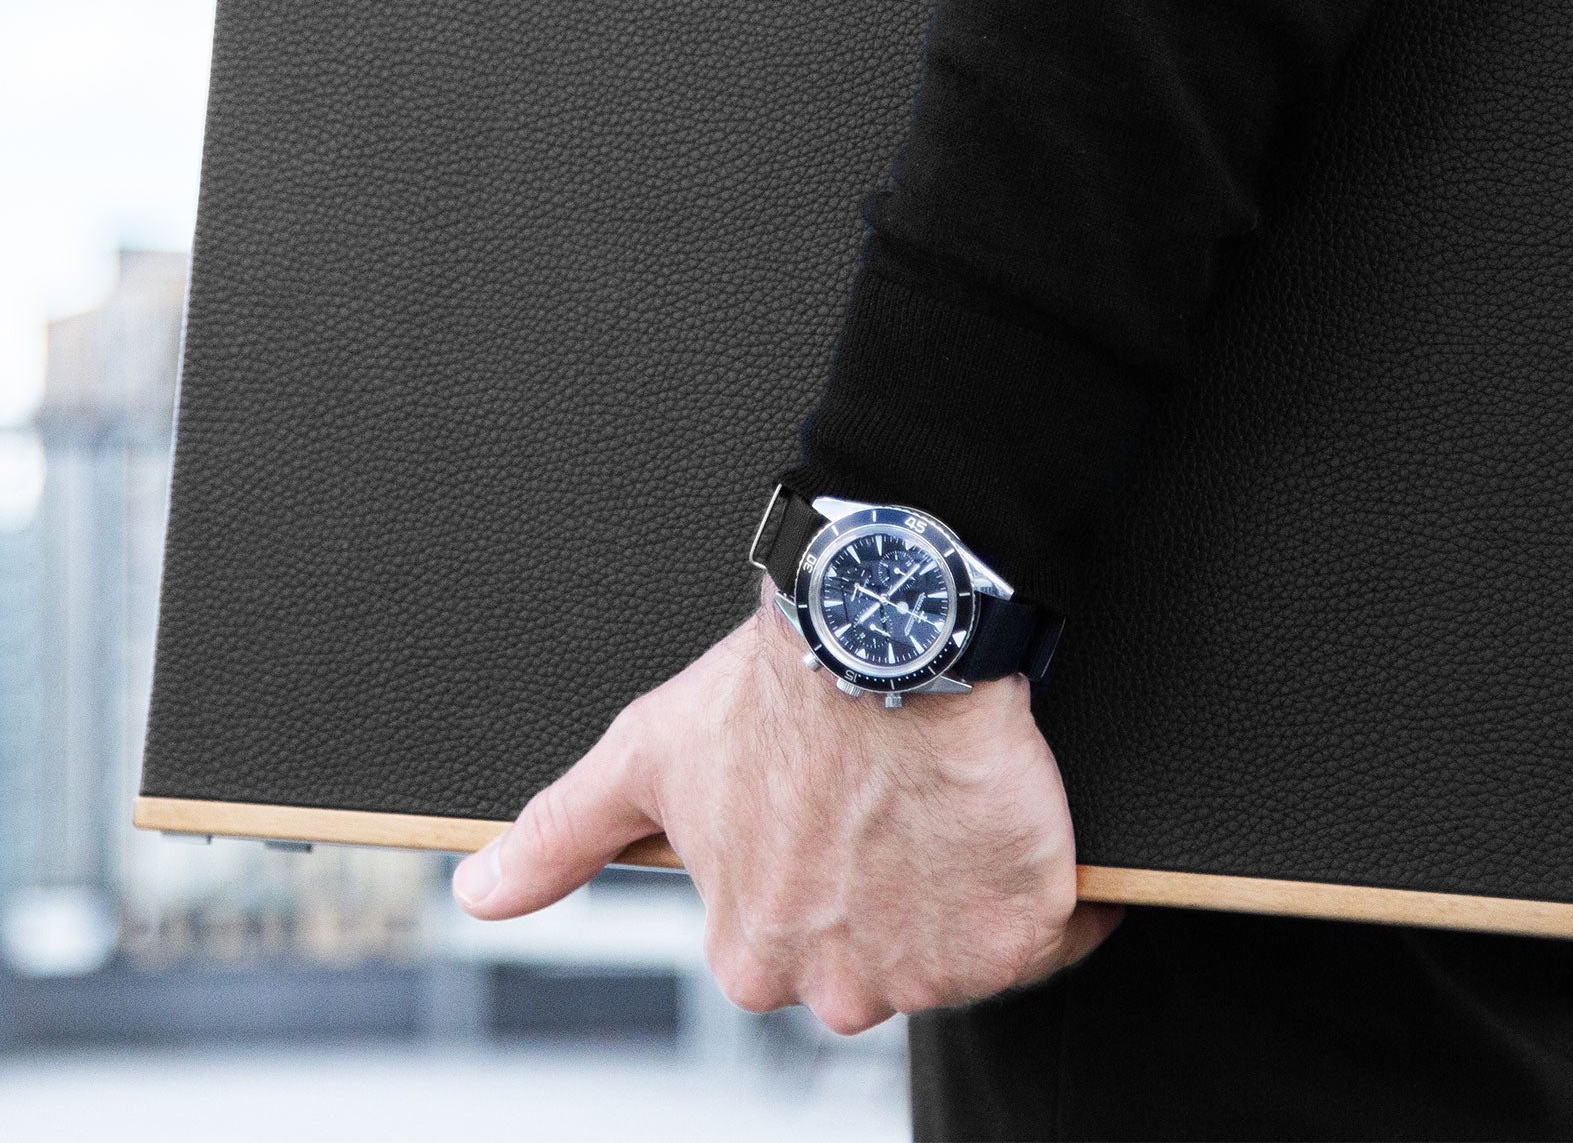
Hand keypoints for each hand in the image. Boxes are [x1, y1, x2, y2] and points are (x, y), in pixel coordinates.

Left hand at [451, 590, 1120, 1032]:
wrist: (887, 626)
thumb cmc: (770, 689)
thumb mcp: (648, 755)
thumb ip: (560, 836)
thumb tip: (479, 893)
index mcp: (752, 957)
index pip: (799, 944)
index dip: (827, 867)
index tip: (839, 805)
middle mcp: (843, 985)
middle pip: (889, 955)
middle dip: (901, 887)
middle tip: (896, 794)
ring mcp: (940, 963)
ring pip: (968, 942)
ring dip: (971, 882)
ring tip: (949, 792)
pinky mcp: (1024, 927)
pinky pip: (1053, 927)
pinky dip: (1051, 885)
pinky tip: (1013, 813)